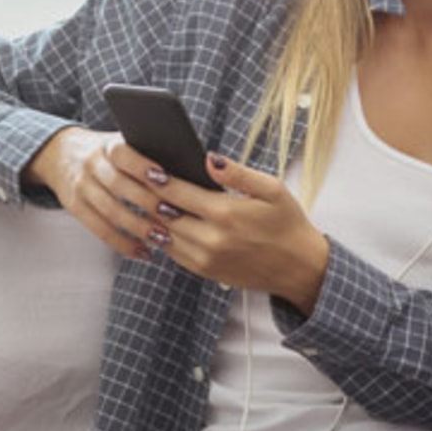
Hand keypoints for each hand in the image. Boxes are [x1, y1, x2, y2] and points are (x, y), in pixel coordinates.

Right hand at [26, 126, 168, 261]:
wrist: (60, 154)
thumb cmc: (107, 152)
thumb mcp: (121, 142)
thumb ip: (146, 153)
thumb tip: (187, 171)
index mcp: (106, 145)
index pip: (123, 153)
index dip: (143, 166)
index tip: (166, 179)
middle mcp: (91, 164)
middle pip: (119, 185)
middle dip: (148, 202)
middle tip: (174, 216)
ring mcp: (81, 187)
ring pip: (110, 211)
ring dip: (138, 228)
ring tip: (163, 239)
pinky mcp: (75, 207)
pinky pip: (99, 230)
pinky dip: (123, 244)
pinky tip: (143, 252)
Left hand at [116, 150, 331, 314]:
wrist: (299, 268)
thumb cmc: (287, 223)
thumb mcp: (272, 189)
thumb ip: (238, 173)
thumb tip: (209, 158)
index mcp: (226, 213)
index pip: (175, 191)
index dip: (154, 176)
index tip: (142, 163)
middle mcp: (210, 239)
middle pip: (162, 213)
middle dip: (146, 194)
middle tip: (132, 176)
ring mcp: (205, 259)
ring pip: (163, 234)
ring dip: (151, 216)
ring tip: (141, 195)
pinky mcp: (204, 272)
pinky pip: (172, 252)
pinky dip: (162, 235)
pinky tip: (161, 219)